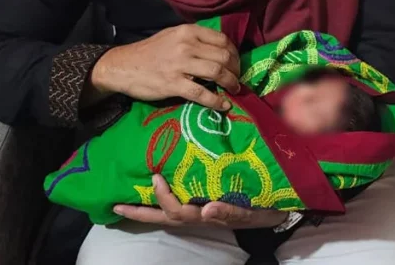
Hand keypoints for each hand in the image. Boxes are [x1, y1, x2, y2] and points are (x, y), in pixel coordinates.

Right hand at [89, 24, 240, 109]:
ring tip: (234, 89)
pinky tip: (224, 105)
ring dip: (231, 83)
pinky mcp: (173, 84)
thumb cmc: (150, 52)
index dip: (234, 53)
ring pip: (217, 72)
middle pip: (223, 56)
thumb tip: (220, 50)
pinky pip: (202, 94)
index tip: (236, 63)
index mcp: (188, 31)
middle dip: (235, 69)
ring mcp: (180, 65)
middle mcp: (186, 45)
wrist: (123, 66)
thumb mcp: (173, 36)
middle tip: (236, 78)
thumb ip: (195, 39)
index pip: (222, 40)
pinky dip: (217, 101)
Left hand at [114, 174, 286, 228]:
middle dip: (139, 212)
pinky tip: (154, 193)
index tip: (155, 177)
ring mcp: (200, 213)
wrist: (280, 212)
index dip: (163, 197)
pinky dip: (163, 203)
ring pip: (168, 214)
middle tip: (115, 204)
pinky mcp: (205, 206)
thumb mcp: (250, 213)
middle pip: (163, 217)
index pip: (177, 211)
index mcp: (207, 215)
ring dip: (146, 209)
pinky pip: (179, 206)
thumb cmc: (265, 210)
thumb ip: (230, 212)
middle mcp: (199, 215)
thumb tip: (206, 209)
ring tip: (126, 199)